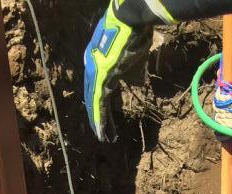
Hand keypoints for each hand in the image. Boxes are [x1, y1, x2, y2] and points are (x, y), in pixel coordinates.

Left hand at [84, 1, 152, 141]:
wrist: (131, 17)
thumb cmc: (136, 31)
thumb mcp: (134, 55)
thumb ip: (133, 69)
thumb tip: (138, 78)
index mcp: (100, 63)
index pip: (99, 89)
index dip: (101, 105)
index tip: (106, 117)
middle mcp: (93, 67)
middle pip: (94, 98)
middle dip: (98, 117)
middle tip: (101, 133)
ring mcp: (95, 72)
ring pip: (94, 103)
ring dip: (98, 122)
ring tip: (102, 138)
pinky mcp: (101, 77)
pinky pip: (98, 102)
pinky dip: (99, 119)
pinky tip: (100, 132)